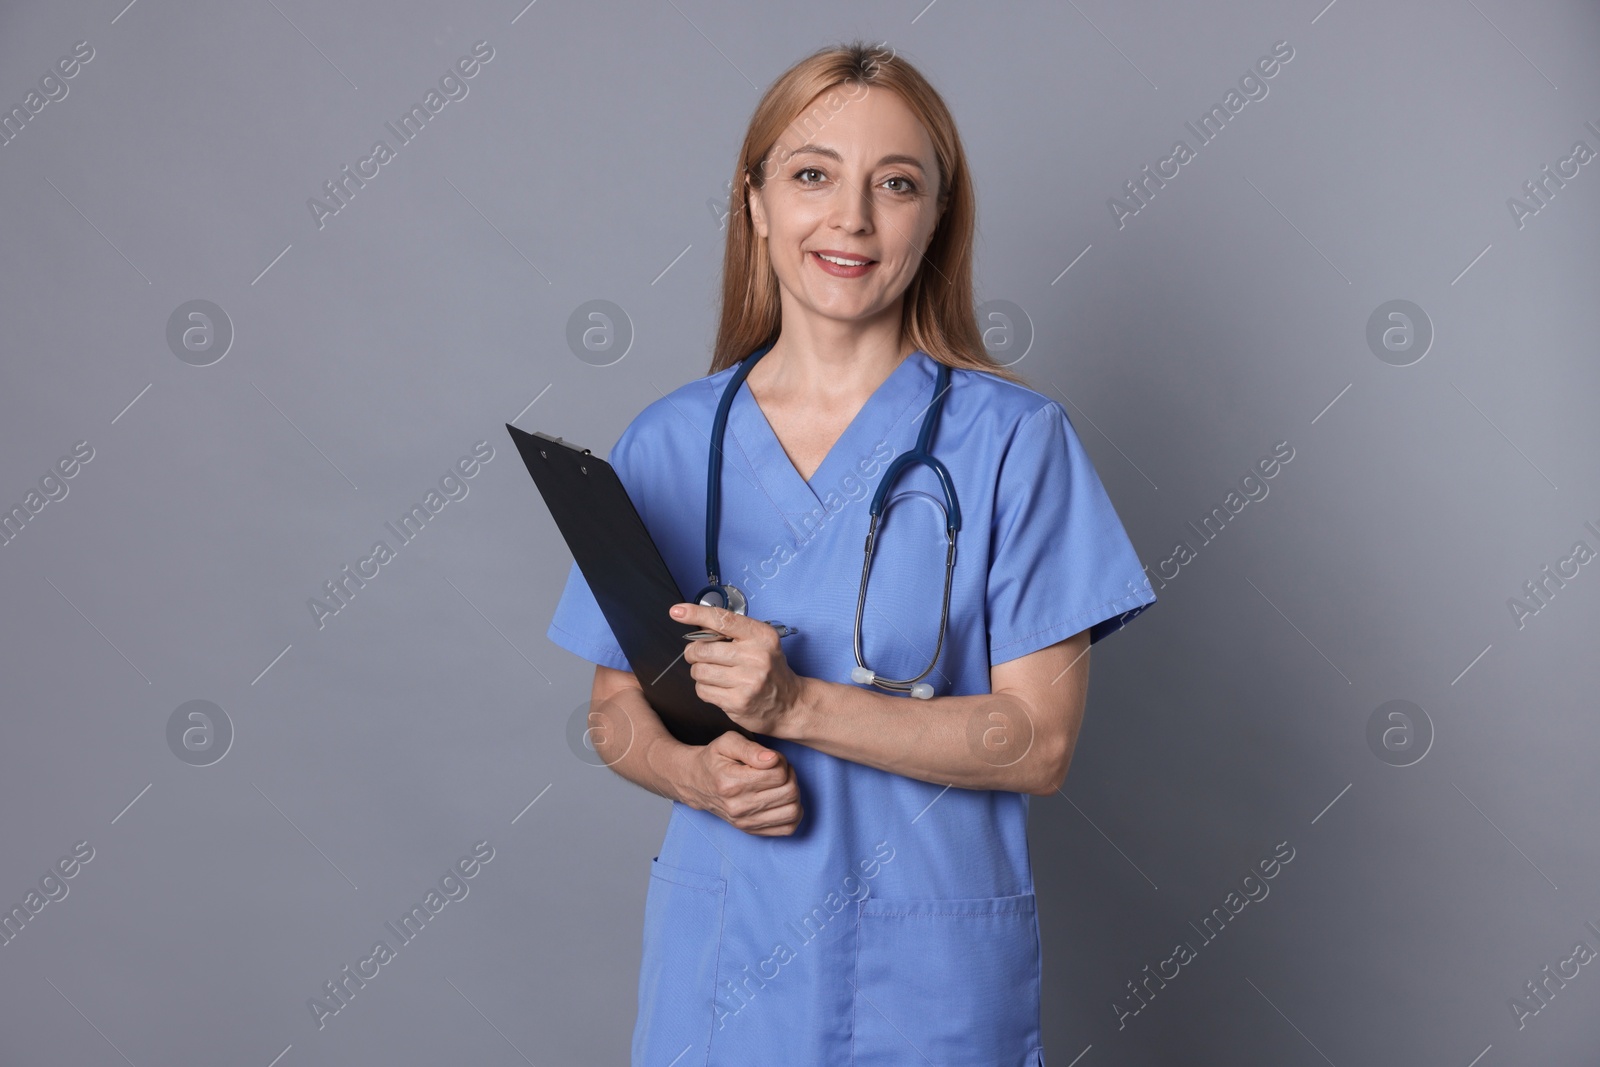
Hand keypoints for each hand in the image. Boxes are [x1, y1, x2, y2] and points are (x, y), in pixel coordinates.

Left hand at [672, 602, 804, 736]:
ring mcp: (747, 682)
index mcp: (762, 636)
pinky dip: (705, 689)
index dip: (696, 614)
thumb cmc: (770, 670)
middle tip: (700, 656)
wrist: (790, 704)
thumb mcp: (760, 643)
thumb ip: (732, 633)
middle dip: (693, 653)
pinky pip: (703, 691)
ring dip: (700, 672)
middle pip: (702, 649)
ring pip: (699, 671)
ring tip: (714, 674)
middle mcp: (756, 657)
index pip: (722, 620)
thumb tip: (696, 627)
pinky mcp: (738, 702)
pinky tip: (720, 688)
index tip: (677, 611)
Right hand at [676, 731, 802, 835]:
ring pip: (792, 811)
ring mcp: (745, 822)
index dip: (781, 761)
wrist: (695, 783)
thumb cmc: (714, 759)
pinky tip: (783, 800)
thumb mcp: (727, 742)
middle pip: (789, 792)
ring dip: (794, 794)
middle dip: (790, 776)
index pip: (778, 774)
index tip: (771, 758)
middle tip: (779, 769)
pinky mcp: (750, 830)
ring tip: (781, 784)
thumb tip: (772, 759)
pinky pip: (787, 828)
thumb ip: (750, 748)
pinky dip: (793, 813)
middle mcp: (739, 806)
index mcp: (732, 783)